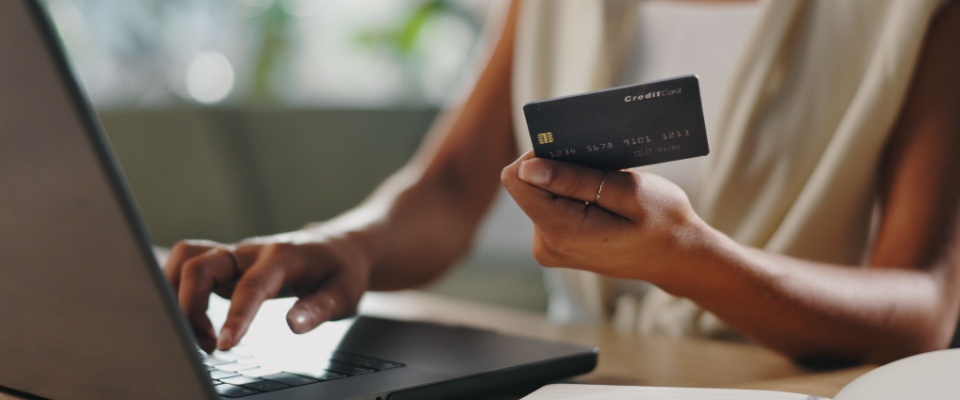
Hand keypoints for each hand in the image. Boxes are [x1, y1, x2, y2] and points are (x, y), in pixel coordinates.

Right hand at [163, 229, 371, 352]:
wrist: (339, 247)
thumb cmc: (342, 271)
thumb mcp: (345, 292)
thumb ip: (321, 307)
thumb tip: (294, 325)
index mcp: (282, 257)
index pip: (250, 286)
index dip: (235, 316)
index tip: (224, 346)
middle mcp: (252, 251)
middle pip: (200, 265)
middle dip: (190, 307)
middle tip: (210, 346)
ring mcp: (236, 254)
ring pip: (186, 258)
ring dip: (177, 294)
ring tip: (199, 334)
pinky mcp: (227, 263)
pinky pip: (189, 264)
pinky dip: (177, 287)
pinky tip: (189, 316)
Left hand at [500, 152, 708, 283]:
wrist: (678, 258)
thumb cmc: (663, 223)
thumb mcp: (629, 193)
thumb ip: (576, 179)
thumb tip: (527, 167)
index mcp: (561, 231)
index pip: (517, 179)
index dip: (541, 155)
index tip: (574, 152)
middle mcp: (545, 244)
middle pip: (527, 185)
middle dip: (559, 169)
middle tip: (599, 170)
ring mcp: (549, 247)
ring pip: (539, 194)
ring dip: (569, 182)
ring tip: (606, 187)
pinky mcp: (555, 244)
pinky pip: (551, 207)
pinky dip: (572, 196)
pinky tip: (602, 199)